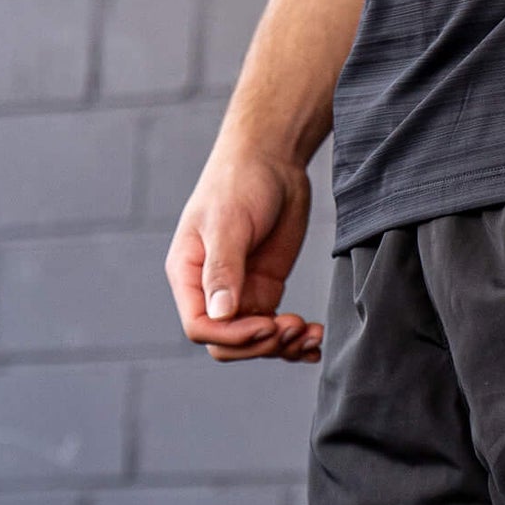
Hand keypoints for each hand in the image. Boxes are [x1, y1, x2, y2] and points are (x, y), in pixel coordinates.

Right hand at [165, 136, 323, 363]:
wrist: (272, 159)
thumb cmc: (239, 181)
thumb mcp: (228, 224)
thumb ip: (223, 270)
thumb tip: (220, 314)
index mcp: (188, 275)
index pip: (200, 327)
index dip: (233, 336)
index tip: (267, 325)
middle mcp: (212, 290)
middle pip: (228, 342)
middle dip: (261, 344)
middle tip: (295, 326)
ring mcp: (241, 291)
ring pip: (254, 340)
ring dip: (282, 346)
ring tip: (311, 332)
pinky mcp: (266, 288)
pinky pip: (275, 328)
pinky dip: (295, 341)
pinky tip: (316, 342)